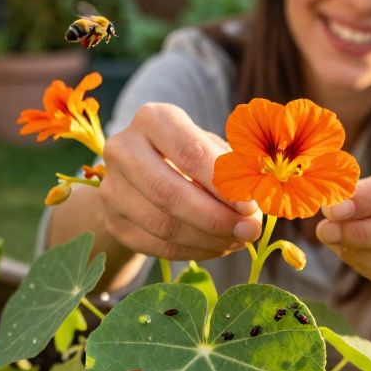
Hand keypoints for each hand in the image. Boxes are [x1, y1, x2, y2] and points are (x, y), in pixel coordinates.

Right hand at [100, 103, 262, 260]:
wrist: (144, 178)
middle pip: (168, 192)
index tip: (251, 206)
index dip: (222, 183)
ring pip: (162, 225)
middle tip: (250, 231)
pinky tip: (218, 246)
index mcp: (152, 119)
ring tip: (238, 239)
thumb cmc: (192, 157)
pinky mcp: (114, 222)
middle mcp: (123, 149)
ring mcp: (112, 188)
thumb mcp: (214, 150)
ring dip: (208, 239)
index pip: (189, 153)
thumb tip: (258, 202)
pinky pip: (157, 246)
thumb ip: (236, 169)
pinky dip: (194, 251)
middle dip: (215, 217)